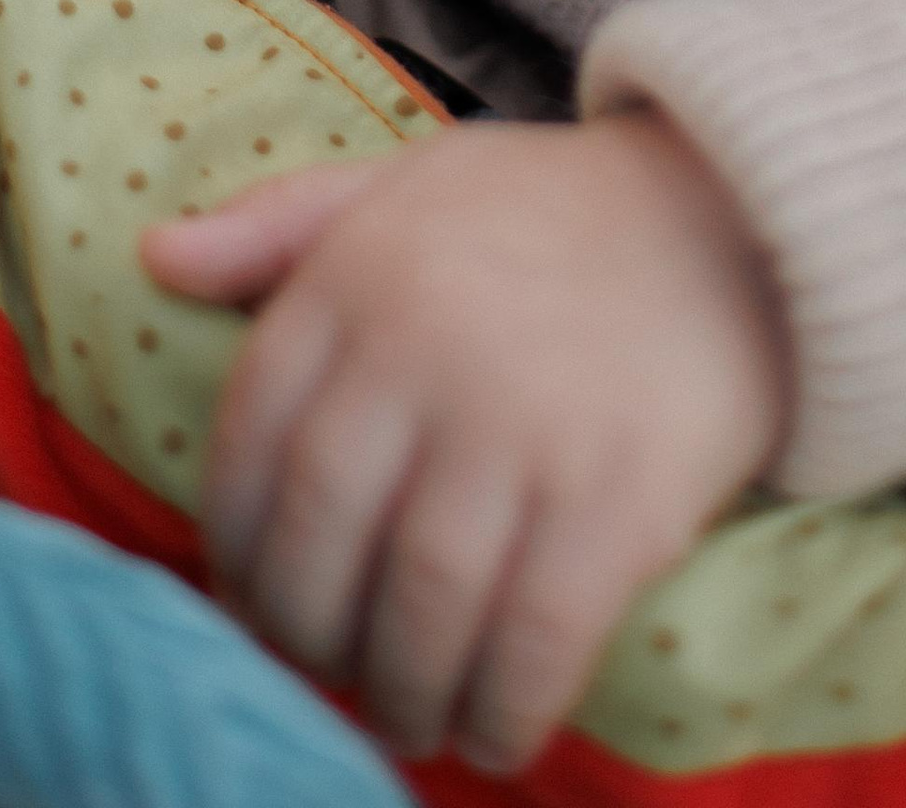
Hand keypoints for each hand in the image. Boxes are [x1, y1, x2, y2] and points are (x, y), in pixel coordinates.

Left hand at [143, 112, 793, 777]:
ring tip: (412, 710)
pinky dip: (503, 709)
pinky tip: (495, 726)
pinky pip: (534, 641)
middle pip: (324, 547)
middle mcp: (428, 348)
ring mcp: (527, 424)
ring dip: (406, 693)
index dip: (241, 549)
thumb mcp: (417, 179)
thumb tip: (154, 260)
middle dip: (314, 638)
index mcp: (363, 274)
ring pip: (420, 612)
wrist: (751, 209)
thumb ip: (284, 221)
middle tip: (337, 669)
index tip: (262, 596)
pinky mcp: (622, 493)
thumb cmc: (561, 209)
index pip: (249, 447)